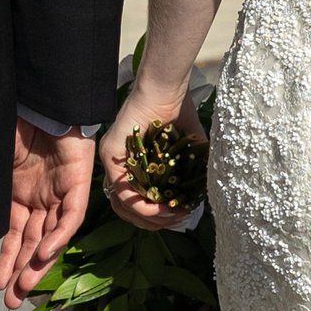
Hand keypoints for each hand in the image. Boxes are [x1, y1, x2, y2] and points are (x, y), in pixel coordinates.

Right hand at [0, 120, 93, 308]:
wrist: (43, 99)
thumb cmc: (16, 124)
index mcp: (21, 195)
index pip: (17, 236)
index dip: (9, 261)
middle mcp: (42, 199)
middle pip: (34, 243)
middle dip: (22, 272)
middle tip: (11, 301)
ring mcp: (60, 192)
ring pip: (52, 236)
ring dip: (39, 263)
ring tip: (25, 288)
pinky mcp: (78, 183)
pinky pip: (71, 216)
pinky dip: (58, 236)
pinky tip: (44, 254)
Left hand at [100, 77, 204, 227]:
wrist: (168, 87)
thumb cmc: (179, 111)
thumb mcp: (190, 149)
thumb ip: (192, 172)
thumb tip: (200, 201)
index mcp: (134, 164)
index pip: (136, 202)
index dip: (157, 216)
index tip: (180, 216)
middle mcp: (119, 165)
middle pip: (127, 209)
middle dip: (155, 222)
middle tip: (177, 220)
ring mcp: (111, 161)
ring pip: (122, 206)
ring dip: (151, 217)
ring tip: (174, 215)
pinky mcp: (110, 155)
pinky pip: (123, 192)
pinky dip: (144, 206)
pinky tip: (165, 208)